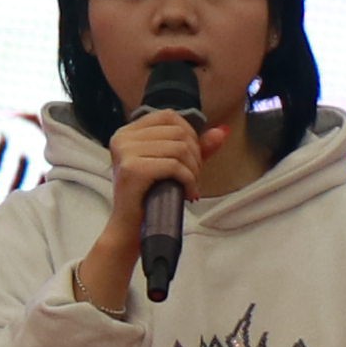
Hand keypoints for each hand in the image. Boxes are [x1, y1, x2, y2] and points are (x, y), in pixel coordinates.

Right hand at [68, 111, 205, 313]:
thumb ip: (197, 147)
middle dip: (195, 156)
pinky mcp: (132, 170)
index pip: (168, 116)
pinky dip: (188, 180)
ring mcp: (125, 152)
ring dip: (193, 170)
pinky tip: (187, 193)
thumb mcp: (173, 165)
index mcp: (127, 132)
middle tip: (193, 178)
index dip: (189, 134)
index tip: (192, 158)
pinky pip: (174, 166)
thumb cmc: (150, 197)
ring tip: (189, 186)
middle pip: (177, 132)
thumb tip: (223, 131)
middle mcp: (122, 138)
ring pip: (179, 149)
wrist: (131, 230)